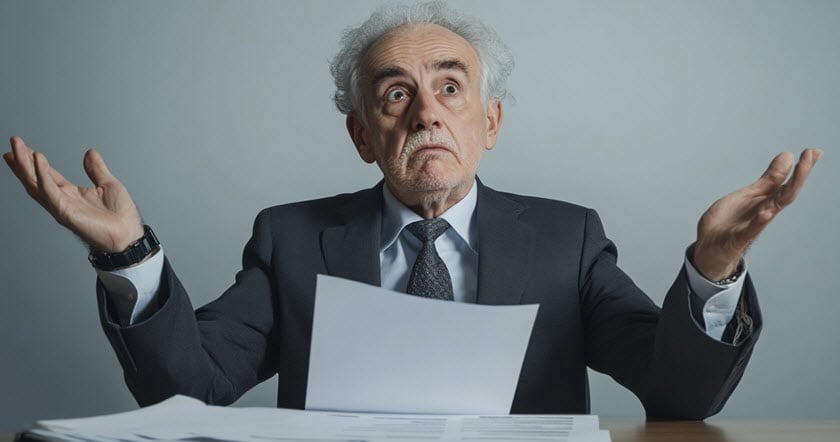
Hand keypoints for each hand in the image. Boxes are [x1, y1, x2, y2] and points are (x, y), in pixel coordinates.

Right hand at [3, 136, 143, 252]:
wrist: (129, 234)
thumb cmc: (121, 216)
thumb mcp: (108, 184)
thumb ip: (96, 169)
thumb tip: (90, 153)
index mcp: (71, 194)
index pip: (46, 174)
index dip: (34, 161)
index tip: (23, 147)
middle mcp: (62, 201)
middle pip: (36, 178)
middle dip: (23, 161)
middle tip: (13, 142)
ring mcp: (61, 207)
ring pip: (36, 184)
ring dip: (26, 165)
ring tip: (18, 148)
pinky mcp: (65, 213)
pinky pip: (50, 191)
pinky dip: (43, 175)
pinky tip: (37, 160)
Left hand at [692, 148, 822, 280]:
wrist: (710, 247)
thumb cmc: (729, 222)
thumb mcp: (748, 195)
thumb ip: (768, 180)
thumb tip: (787, 157)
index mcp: (764, 201)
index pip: (787, 183)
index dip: (800, 168)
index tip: (814, 151)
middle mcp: (763, 213)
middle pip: (786, 193)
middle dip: (799, 175)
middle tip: (811, 155)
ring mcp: (752, 226)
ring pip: (773, 209)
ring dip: (786, 192)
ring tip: (797, 173)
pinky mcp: (738, 239)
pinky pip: (751, 230)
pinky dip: (759, 222)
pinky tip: (767, 213)